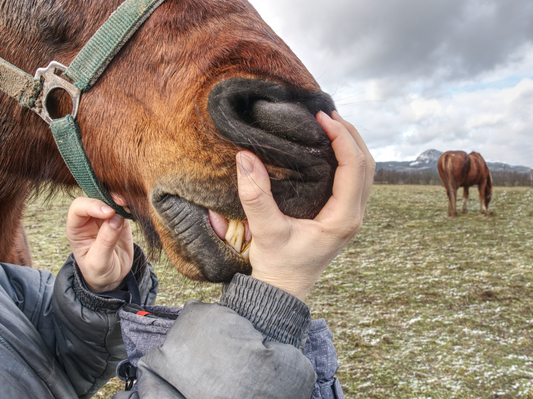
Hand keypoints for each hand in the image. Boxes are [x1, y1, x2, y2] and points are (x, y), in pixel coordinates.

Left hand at [66, 197, 133, 292]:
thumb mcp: (99, 262)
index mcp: (76, 229)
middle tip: (122, 203)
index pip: (79, 208)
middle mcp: (89, 220)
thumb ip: (106, 241)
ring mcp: (104, 218)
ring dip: (120, 199)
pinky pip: (124, 207)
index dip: (92, 206)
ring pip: (110, 199)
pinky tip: (134, 210)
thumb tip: (116, 218)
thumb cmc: (98, 272)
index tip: (109, 212)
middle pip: (95, 198)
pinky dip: (130, 206)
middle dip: (107, 198)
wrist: (111, 278)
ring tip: (129, 205)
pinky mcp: (120, 220)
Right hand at [236, 111, 374, 299]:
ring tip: (330, 124)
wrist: (283, 290)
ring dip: (351, 145)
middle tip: (326, 114)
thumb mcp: (265, 231)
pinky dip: (347, 158)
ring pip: (365, 172)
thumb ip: (255, 196)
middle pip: (367, 165)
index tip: (321, 117)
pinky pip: (355, 180)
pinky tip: (328, 148)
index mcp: (343, 218)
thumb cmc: (278, 265)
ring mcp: (351, 216)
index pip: (354, 167)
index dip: (341, 137)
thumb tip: (244, 156)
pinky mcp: (342, 216)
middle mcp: (354, 216)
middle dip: (350, 135)